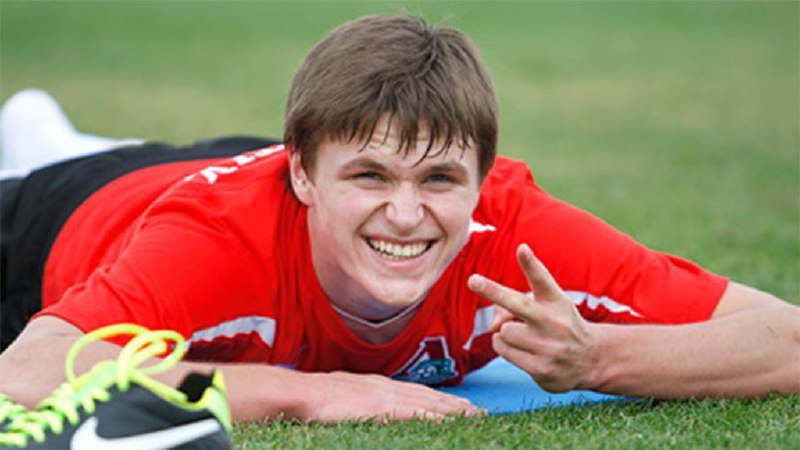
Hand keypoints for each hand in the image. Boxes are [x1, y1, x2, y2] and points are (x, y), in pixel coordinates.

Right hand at [304, 371, 484, 421]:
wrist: (302, 393)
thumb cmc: (315, 397)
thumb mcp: (343, 394)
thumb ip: (360, 400)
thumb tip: (366, 407)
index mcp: (379, 385)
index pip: (417, 392)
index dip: (440, 398)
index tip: (458, 404)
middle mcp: (388, 387)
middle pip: (430, 396)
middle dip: (456, 404)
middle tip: (480, 411)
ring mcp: (387, 397)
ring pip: (430, 403)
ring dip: (455, 410)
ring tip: (477, 417)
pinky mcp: (383, 409)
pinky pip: (418, 414)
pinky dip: (438, 418)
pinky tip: (452, 423)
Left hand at [467, 244, 597, 392]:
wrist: (591, 359)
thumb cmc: (559, 325)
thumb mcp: (546, 307)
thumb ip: (516, 306)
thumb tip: (493, 327)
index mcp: (556, 301)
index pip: (542, 279)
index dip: (530, 264)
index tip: (522, 248)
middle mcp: (554, 322)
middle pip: (517, 305)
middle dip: (493, 291)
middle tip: (472, 280)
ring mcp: (548, 347)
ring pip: (503, 331)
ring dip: (504, 332)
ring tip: (523, 335)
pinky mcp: (541, 369)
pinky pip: (504, 351)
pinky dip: (505, 347)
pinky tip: (524, 350)